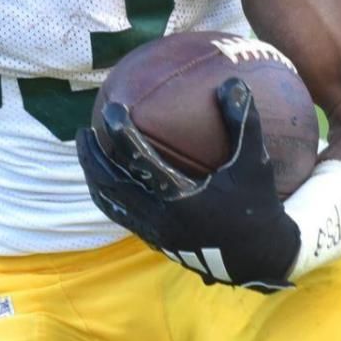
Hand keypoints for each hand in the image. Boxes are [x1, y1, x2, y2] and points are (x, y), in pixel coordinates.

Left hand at [78, 78, 301, 291]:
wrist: (258, 259)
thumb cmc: (257, 207)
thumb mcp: (254, 163)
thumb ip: (242, 123)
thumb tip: (233, 81)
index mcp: (182, 198)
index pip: (141, 162)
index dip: (122, 135)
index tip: (110, 110)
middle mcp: (162, 218)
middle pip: (113, 185)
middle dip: (92, 158)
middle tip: (82, 132)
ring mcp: (155, 233)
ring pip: (112, 204)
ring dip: (94, 178)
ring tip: (87, 154)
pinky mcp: (156, 242)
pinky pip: (123, 216)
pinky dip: (110, 196)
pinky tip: (110, 179)